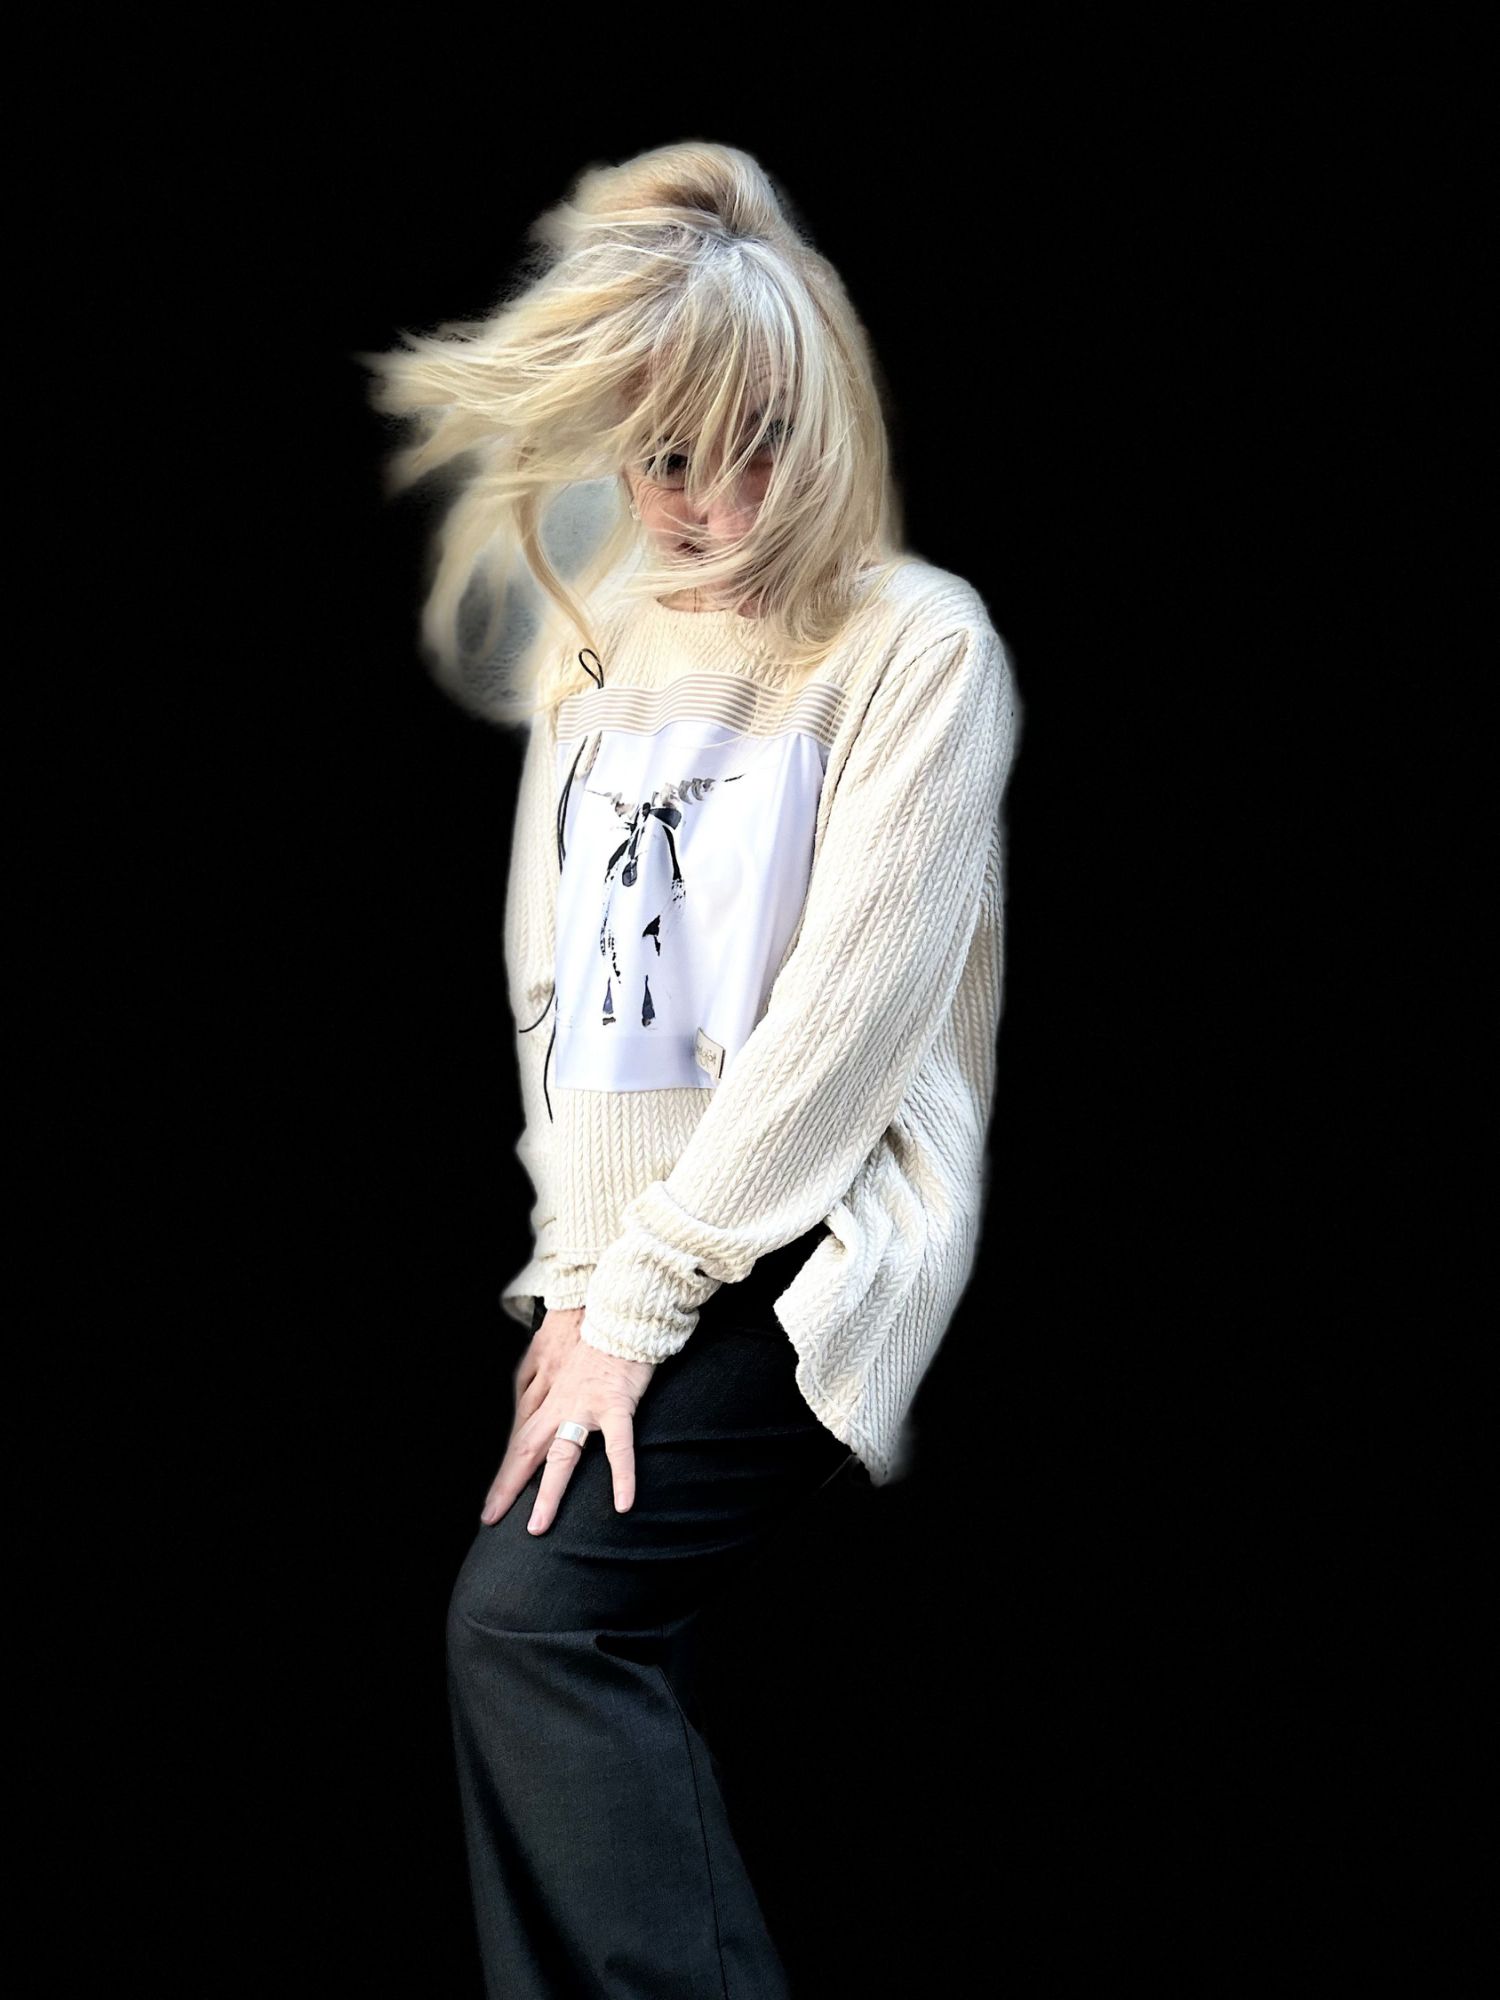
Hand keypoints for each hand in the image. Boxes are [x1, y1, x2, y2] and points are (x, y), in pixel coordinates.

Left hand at [481, 1309, 657, 1533]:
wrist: (617, 1306)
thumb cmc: (587, 1324)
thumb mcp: (547, 1347)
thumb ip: (533, 1376)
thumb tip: (521, 1402)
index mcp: (544, 1388)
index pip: (519, 1434)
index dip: (506, 1467)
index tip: (494, 1497)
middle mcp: (557, 1400)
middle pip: (526, 1447)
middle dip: (508, 1484)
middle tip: (491, 1517)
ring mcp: (585, 1404)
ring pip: (562, 1453)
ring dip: (548, 1490)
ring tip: (538, 1526)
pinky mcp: (616, 1403)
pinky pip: (619, 1445)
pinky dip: (621, 1475)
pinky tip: (623, 1504)